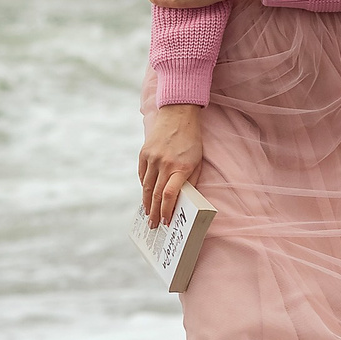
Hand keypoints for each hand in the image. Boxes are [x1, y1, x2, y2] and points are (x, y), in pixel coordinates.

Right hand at [138, 104, 204, 226]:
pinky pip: (142, 175)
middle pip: (155, 194)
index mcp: (180, 167)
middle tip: (153, 225)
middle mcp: (164, 164)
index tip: (167, 221)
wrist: (178, 114)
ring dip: (146, 203)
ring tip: (147, 214)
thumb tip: (182, 200)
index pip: (169, 195)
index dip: (166, 210)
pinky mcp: (144, 153)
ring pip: (146, 187)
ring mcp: (152, 158)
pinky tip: (145, 196)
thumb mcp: (198, 161)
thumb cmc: (192, 140)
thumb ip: (190, 181)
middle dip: (154, 213)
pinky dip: (144, 187)